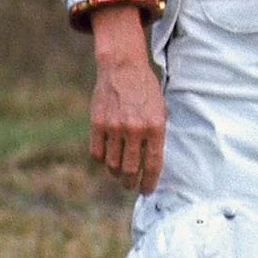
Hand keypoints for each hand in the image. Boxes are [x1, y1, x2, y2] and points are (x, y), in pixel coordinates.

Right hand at [88, 6, 165, 192]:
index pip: (153, 164)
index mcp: (156, 126)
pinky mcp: (97, 124)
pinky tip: (107, 159)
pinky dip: (102, 160)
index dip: (150, 181)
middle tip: (131, 186)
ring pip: (112, 164)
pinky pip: (97, 153)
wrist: (123, 68)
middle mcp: (135, 129)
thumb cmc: (146, 90)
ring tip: (120, 174)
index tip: (147, 190)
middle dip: (131, 182)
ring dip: (116, 173)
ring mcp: (114, 127)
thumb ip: (157, 134)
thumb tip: (152, 162)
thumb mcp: (160, 110)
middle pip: (130, 169)